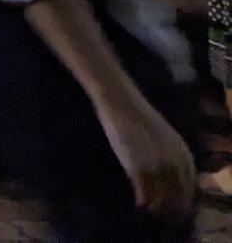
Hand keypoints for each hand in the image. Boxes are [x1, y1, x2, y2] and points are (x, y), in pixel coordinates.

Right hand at [96, 92, 194, 217]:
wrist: (121, 101)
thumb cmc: (140, 115)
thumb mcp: (165, 136)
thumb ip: (172, 155)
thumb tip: (172, 174)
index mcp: (183, 153)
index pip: (190, 184)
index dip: (184, 197)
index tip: (177, 204)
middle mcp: (174, 162)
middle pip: (178, 193)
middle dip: (172, 204)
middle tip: (163, 210)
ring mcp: (156, 164)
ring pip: (161, 194)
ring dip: (157, 205)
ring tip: (150, 207)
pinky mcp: (137, 166)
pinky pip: (144, 191)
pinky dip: (143, 199)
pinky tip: (139, 202)